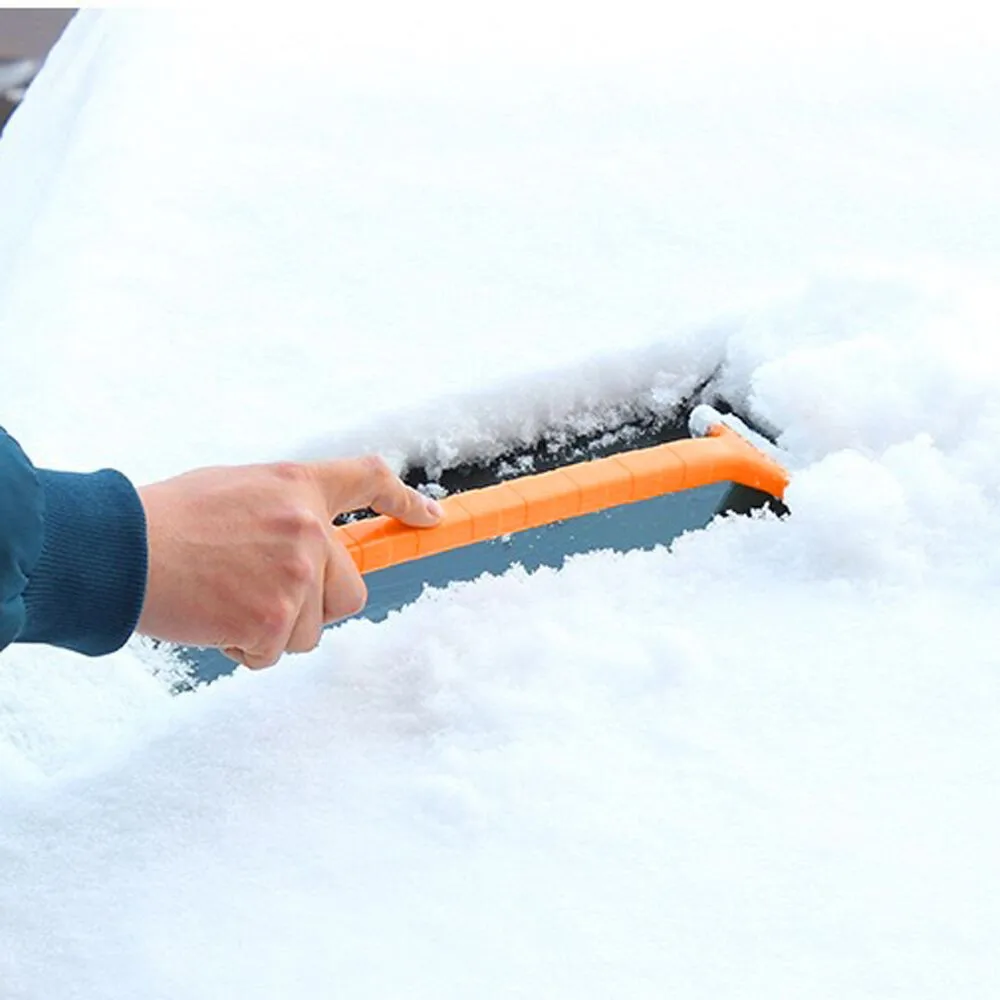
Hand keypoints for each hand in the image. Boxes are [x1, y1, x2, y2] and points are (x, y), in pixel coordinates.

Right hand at [135, 456, 441, 667]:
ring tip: (224, 599)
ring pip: (311, 629)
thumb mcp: (238, 491)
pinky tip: (212, 619)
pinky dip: (244, 649)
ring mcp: (294, 575)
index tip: (431, 517)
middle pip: (350, 592)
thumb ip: (284, 512)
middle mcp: (308, 528)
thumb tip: (311, 544)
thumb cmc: (168, 519)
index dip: (405, 500)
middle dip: (315, 605)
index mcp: (298, 486)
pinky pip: (274, 653)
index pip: (368, 479)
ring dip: (273, 629)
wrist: (118, 549)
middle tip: (261, 595)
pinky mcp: (272, 619)